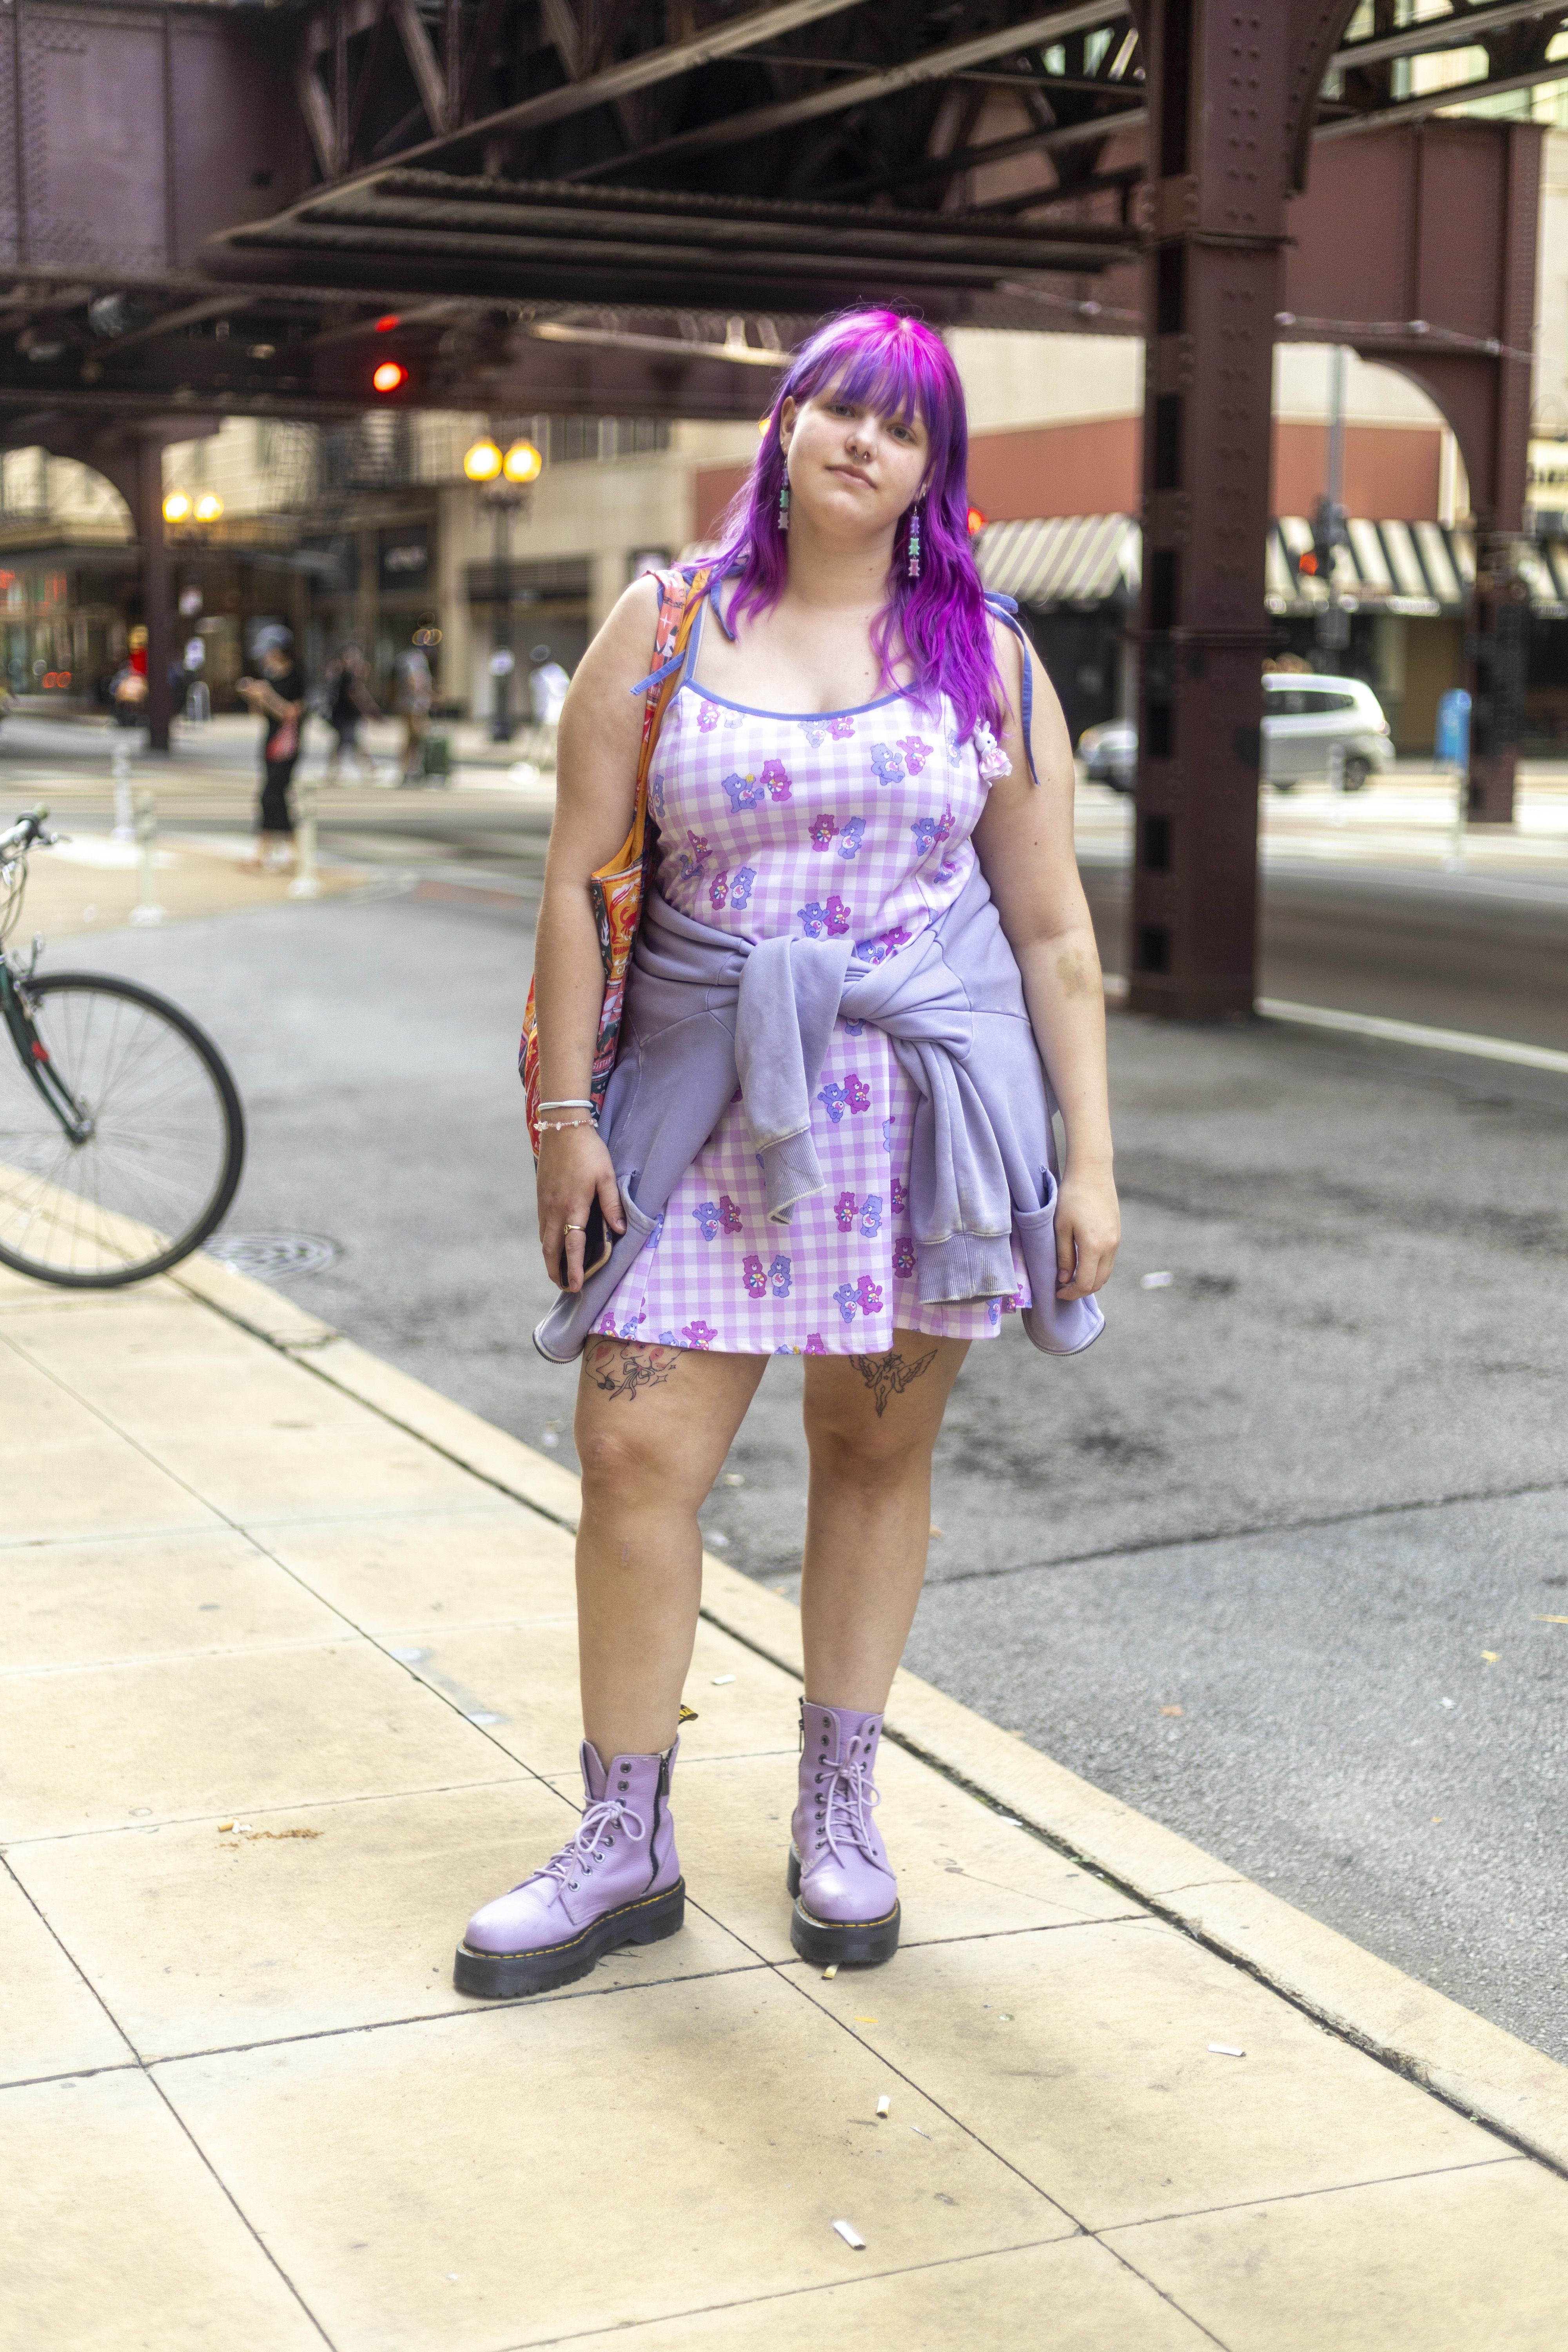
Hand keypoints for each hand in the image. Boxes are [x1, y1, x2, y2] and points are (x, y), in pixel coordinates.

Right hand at [537, 1124, 624, 1291]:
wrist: (562, 1128)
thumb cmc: (588, 1151)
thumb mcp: (606, 1176)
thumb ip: (612, 1204)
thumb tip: (619, 1231)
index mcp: (573, 1206)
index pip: (572, 1245)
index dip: (573, 1267)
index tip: (574, 1285)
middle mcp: (554, 1209)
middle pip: (551, 1248)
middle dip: (555, 1270)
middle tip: (563, 1286)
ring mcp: (544, 1203)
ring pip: (543, 1239)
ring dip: (549, 1258)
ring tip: (557, 1272)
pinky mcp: (540, 1196)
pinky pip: (541, 1226)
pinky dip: (546, 1241)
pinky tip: (552, 1245)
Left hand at [1054, 1164, 1118, 1299]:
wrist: (1093, 1172)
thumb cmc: (1072, 1196)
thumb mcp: (1061, 1227)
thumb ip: (1064, 1255)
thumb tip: (1064, 1279)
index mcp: (1094, 1246)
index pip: (1085, 1283)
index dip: (1071, 1293)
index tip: (1057, 1292)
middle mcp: (1110, 1247)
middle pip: (1099, 1282)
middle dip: (1081, 1290)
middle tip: (1063, 1287)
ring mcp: (1116, 1240)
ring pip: (1106, 1273)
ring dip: (1090, 1280)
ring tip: (1071, 1276)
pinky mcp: (1117, 1234)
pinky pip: (1109, 1260)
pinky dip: (1097, 1268)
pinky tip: (1083, 1262)